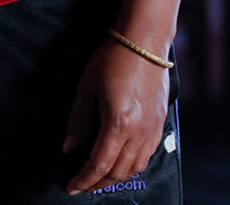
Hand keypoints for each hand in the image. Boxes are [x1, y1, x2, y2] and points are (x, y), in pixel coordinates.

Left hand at [63, 39, 169, 194]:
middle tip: (82, 184)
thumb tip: (69, 148)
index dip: (84, 179)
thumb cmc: (111, 60)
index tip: (71, 187)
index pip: (99, 164)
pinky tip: (119, 162)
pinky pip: (147, 155)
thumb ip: (77, 122)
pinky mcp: (160, 122)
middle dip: (98, 183)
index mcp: (119, 123)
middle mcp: (140, 131)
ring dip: (116, 177)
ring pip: (135, 167)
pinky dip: (132, 165)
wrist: (143, 42)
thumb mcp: (85, 89)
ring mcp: (153, 128)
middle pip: (119, 171)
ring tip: (98, 178)